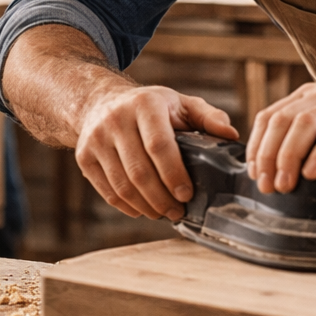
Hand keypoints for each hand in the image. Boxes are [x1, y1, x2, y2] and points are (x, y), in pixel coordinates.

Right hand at [75, 85, 237, 220]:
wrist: (98, 101)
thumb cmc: (149, 107)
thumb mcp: (180, 103)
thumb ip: (208, 117)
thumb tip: (231, 135)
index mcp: (144, 104)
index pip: (158, 145)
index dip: (174, 174)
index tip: (187, 194)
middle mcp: (115, 119)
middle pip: (139, 170)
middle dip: (161, 198)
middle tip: (177, 211)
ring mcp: (96, 139)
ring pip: (122, 185)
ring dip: (145, 206)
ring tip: (162, 213)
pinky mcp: (83, 157)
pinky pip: (107, 191)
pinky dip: (127, 206)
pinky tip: (142, 209)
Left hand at [244, 82, 315, 193]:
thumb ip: (306, 144)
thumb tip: (271, 175)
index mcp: (311, 96)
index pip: (270, 116)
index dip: (257, 146)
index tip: (255, 174)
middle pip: (283, 120)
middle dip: (269, 155)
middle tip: (268, 185)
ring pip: (306, 123)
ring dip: (290, 156)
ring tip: (286, 184)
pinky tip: (312, 174)